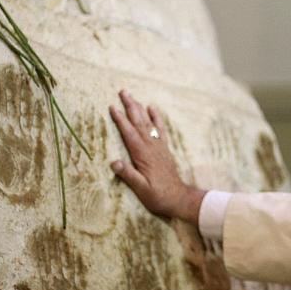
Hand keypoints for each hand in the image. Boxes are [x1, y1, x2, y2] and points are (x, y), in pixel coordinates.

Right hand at [109, 90, 204, 223]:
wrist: (178, 198)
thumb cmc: (157, 196)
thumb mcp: (141, 189)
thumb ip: (128, 175)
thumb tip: (114, 162)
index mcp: (142, 156)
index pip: (129, 134)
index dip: (120, 120)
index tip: (112, 107)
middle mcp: (151, 147)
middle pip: (139, 123)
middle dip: (130, 106)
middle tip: (122, 91)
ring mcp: (158, 146)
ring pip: (148, 123)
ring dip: (140, 109)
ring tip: (133, 96)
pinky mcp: (164, 149)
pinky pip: (160, 129)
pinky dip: (156, 117)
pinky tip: (152, 108)